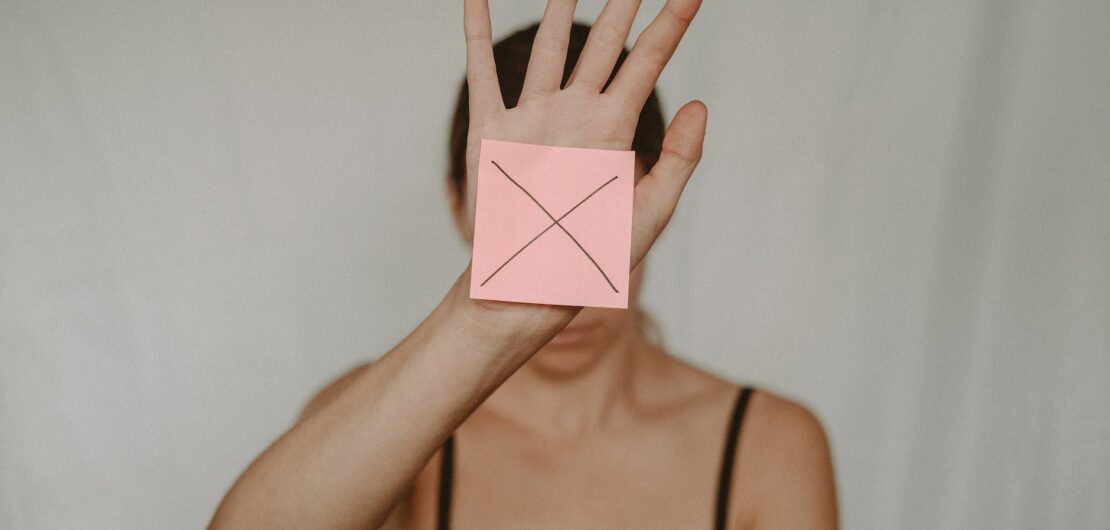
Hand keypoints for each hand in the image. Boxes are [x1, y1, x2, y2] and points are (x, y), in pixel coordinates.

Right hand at [458, 0, 706, 319]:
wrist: (529, 285)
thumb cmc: (591, 258)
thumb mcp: (651, 214)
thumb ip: (680, 159)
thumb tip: (704, 103)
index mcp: (615, 131)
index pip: (649, 61)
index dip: (670, 22)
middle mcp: (575, 114)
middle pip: (602, 41)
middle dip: (620, 1)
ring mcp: (533, 117)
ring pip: (547, 46)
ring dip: (556, 5)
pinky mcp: (492, 130)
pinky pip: (482, 70)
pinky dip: (474, 31)